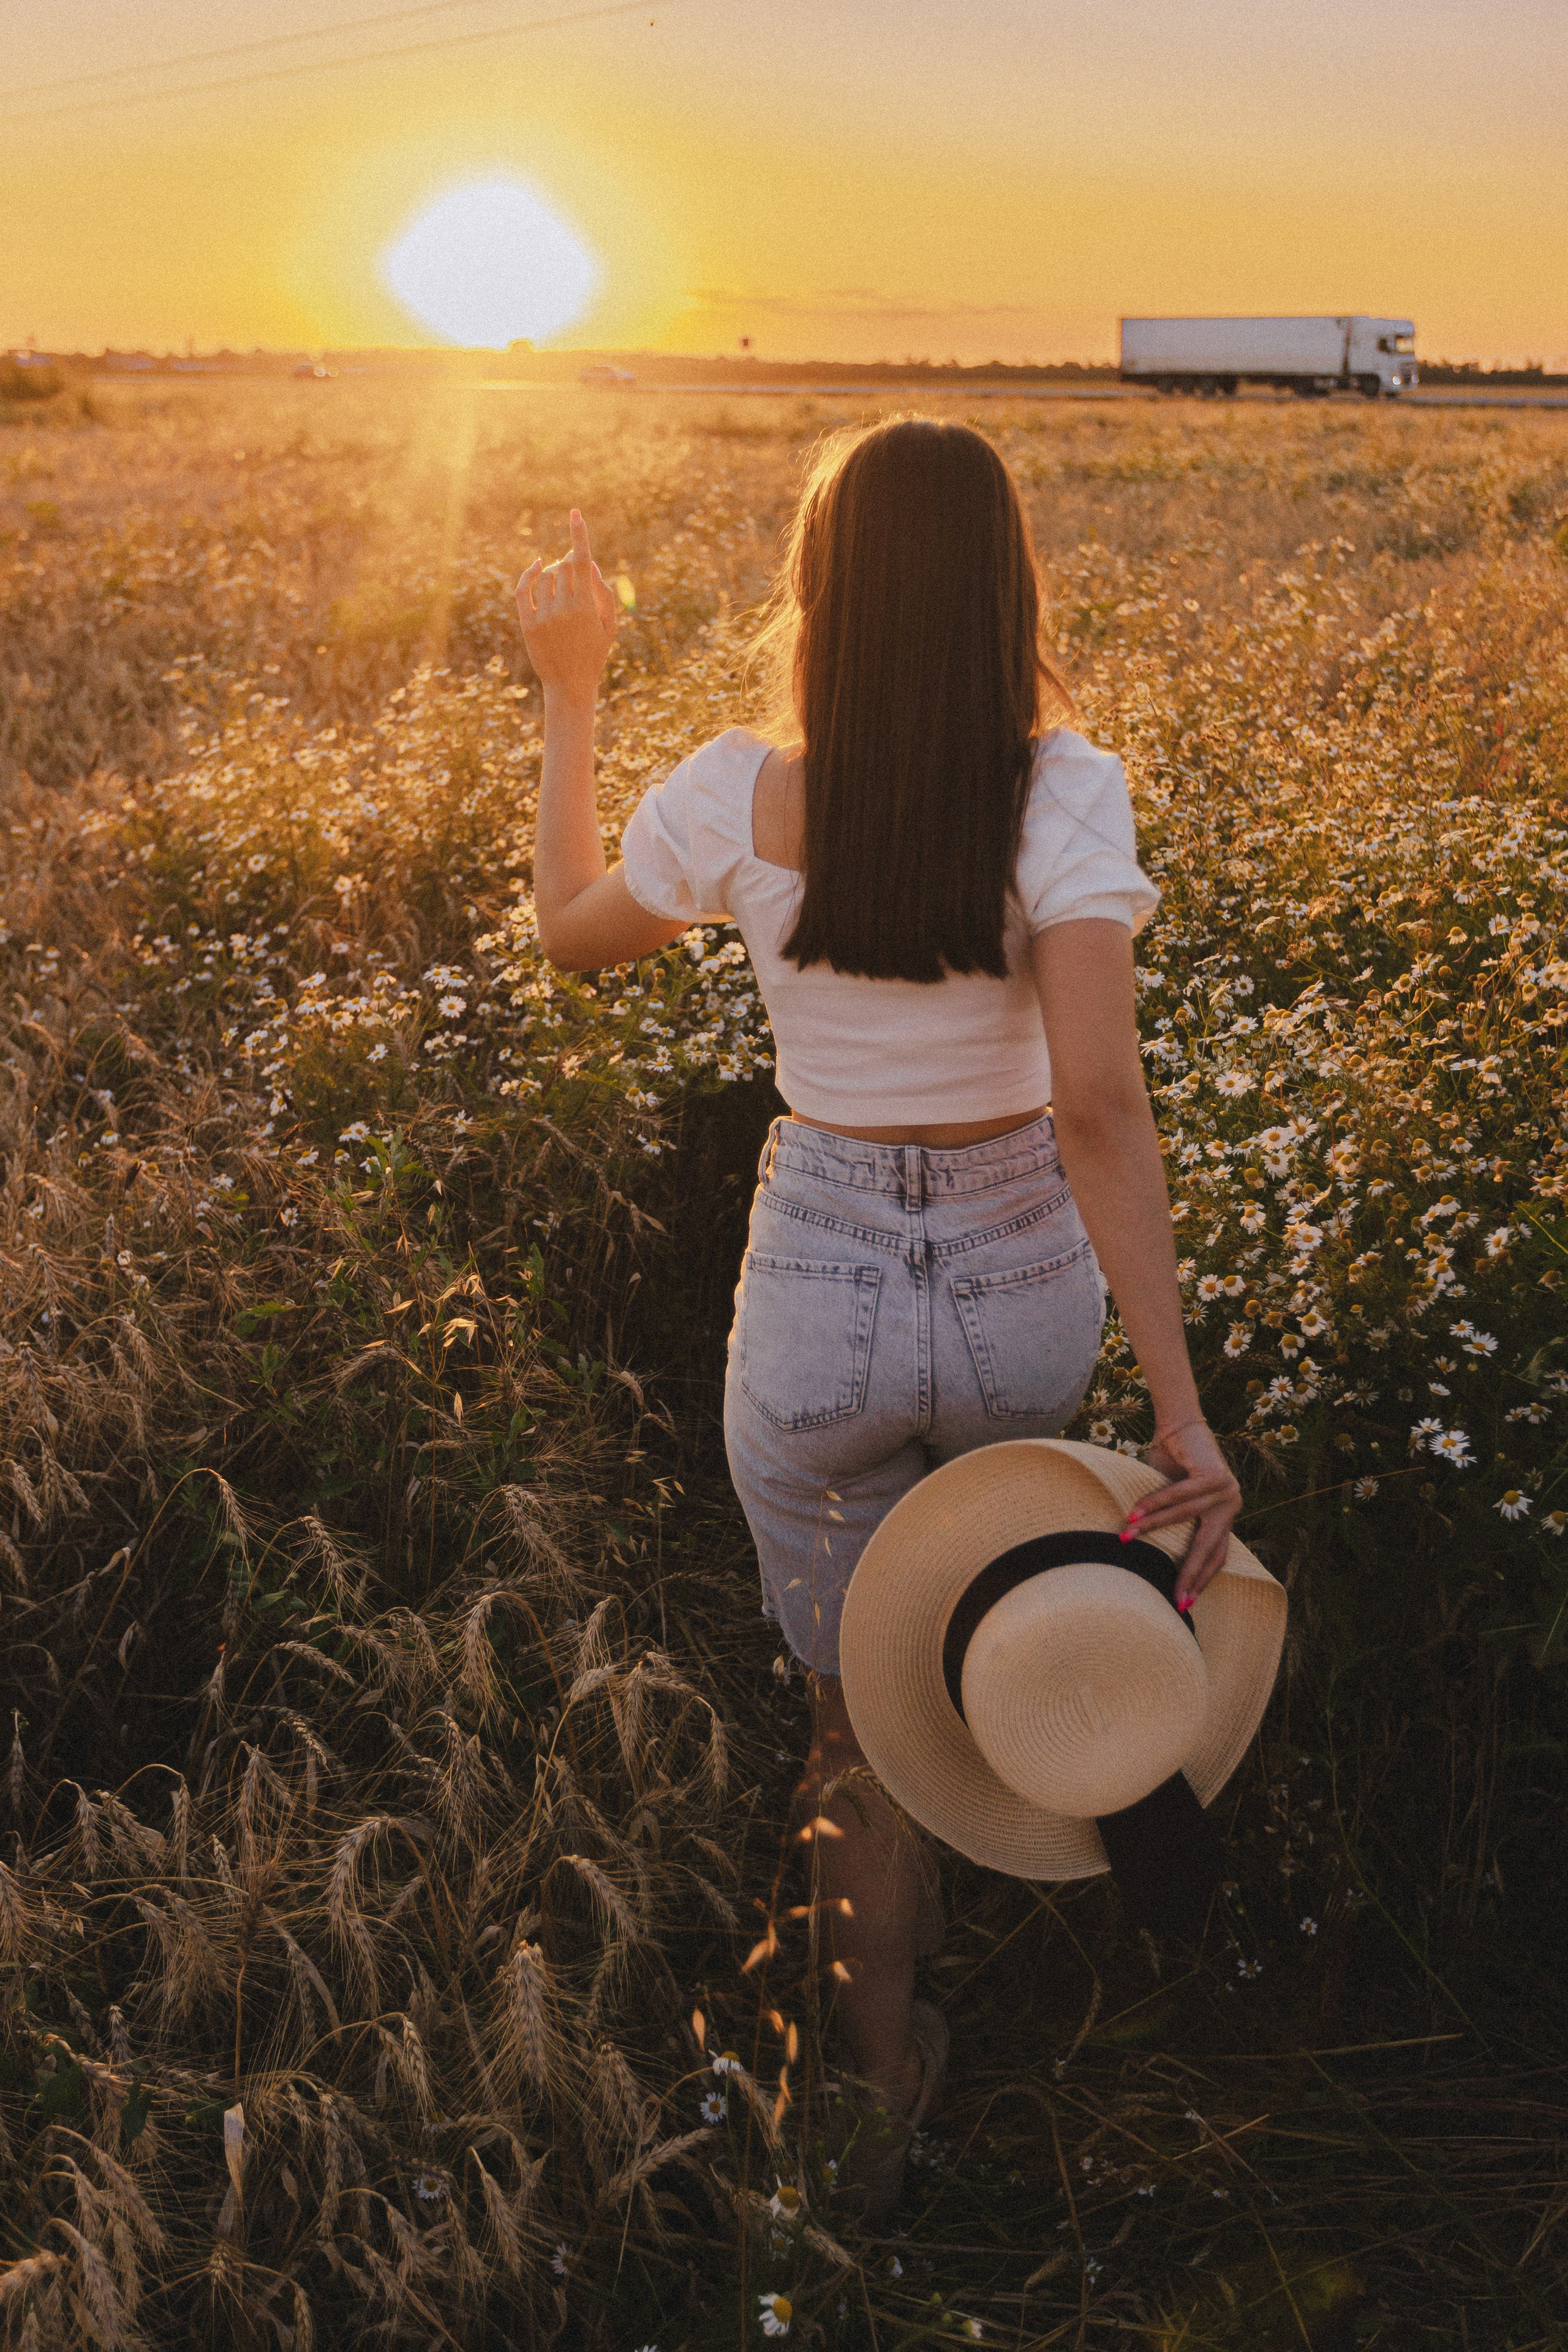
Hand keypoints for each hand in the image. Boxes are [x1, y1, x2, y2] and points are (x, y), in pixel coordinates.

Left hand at [516, 508, 616, 703]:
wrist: (569, 685)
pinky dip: (529, 574)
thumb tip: (589, 564)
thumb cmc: (594, 654)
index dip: (578, 534)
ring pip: (546, 576)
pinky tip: (537, 566)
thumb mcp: (609, 626)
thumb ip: (604, 594)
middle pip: (564, 567)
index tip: (575, 513)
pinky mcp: (528, 623)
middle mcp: (564, 608)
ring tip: (563, 585)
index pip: (582, 561)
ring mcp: (544, 615)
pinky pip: (524, 589)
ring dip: (555, 572)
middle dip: (570, 562)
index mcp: (586, 607)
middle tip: (575, 570)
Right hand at [1121, 1420, 1239, 1606]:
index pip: (1217, 1554)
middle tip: (1178, 1599)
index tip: (1187, 1602)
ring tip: (1128, 1539)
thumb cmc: (1172, 1461)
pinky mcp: (1216, 1476)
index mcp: (1225, 1514)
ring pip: (1186, 1519)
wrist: (1179, 1423)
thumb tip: (1145, 1548)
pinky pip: (1180, 1496)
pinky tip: (1135, 1515)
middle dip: (1191, 1574)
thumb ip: (1172, 1521)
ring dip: (1154, 1529)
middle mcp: (1232, 1504)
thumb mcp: (1173, 1498)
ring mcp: (1227, 1491)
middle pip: (1210, 1548)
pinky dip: (1154, 1505)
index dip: (1202, 1578)